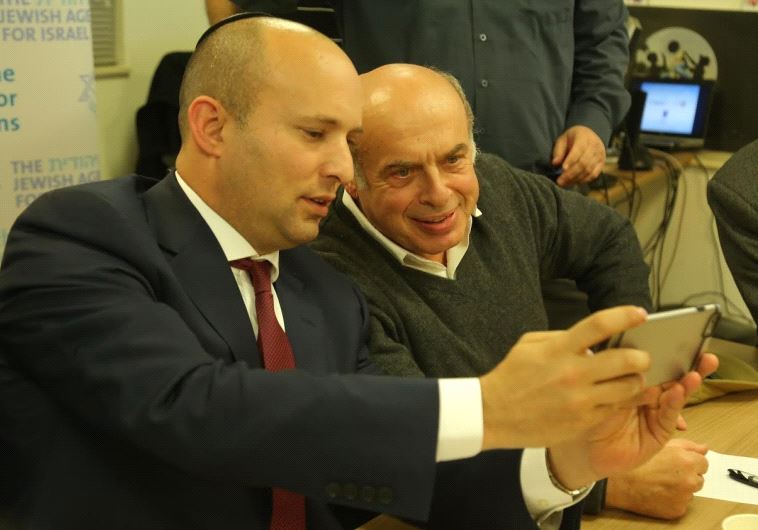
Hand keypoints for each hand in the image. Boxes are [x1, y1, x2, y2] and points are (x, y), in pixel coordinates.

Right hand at [480, 306, 650, 449]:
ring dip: (636, 380)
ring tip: (631, 378)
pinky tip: (614, 396)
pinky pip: (614, 409)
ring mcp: (580, 401)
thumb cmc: (510, 377)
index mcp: (558, 350)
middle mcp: (573, 374)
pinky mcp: (583, 422)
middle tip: (642, 356)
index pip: (599, 325)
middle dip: (642, 356)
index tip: (640, 313)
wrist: (493, 414)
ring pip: (628, 387)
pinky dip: (619, 401)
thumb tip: (590, 337)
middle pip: (626, 360)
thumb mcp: (528, 345)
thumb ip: (560, 337)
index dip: (624, 315)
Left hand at [548, 353, 717, 489]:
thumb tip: (630, 352)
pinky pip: (668, 415)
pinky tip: (678, 391)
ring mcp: (657, 412)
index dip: (672, 351)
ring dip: (688, 384)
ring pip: (677, 395)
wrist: (587, 448)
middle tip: (706, 356)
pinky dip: (675, 403)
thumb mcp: (604, 387)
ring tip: (695, 374)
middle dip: (692, 366)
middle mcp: (651, 394)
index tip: (686, 339)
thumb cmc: (591, 413)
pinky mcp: (660, 431)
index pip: (658, 362)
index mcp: (637, 380)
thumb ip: (620, 373)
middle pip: (674, 376)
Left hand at [551, 125, 605, 186]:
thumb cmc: (571, 139)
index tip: (562, 168)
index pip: (579, 150)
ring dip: (575, 179)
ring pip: (589, 170)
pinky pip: (594, 174)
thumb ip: (558, 151)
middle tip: (559, 181)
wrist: (587, 136)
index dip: (571, 160)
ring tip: (564, 183)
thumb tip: (555, 163)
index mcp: (584, 137)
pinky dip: (583, 180)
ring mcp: (600, 155)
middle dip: (570, 173)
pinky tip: (574, 182)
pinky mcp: (601, 163)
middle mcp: (595, 145)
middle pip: (584, 162)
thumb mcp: (562, 140)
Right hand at [605, 438, 708, 518]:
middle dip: (687, 475)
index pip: (704, 463)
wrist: (621, 484)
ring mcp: (685, 497)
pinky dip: (674, 500)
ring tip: (661, 482)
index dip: (690, 462)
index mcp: (687, 461)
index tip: (677, 463)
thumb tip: (703, 449)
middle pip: (699, 478)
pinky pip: (682, 504)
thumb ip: (687, 445)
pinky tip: (659, 492)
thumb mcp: (660, 444)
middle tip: (667, 472)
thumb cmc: (637, 463)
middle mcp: (689, 480)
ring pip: (691, 492)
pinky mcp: (678, 510)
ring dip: (681, 488)